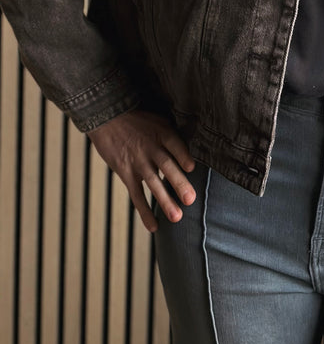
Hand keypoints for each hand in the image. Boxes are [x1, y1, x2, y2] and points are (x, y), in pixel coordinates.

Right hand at [88, 109, 195, 231]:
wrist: (107, 117)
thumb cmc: (139, 119)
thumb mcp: (159, 120)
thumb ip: (175, 134)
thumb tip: (196, 143)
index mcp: (162, 132)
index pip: (175, 144)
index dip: (183, 155)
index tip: (191, 168)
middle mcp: (151, 147)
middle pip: (166, 166)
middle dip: (178, 183)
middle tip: (190, 199)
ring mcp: (138, 161)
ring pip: (153, 183)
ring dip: (164, 201)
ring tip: (177, 217)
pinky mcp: (126, 172)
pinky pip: (136, 194)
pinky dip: (144, 211)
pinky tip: (153, 226)